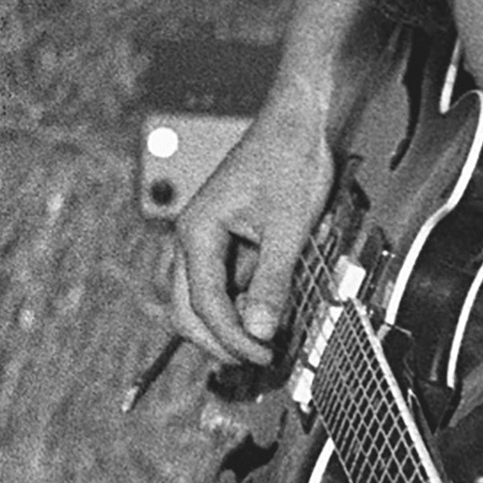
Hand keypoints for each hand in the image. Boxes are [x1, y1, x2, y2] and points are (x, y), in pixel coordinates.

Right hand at [170, 110, 332, 368]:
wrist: (295, 123)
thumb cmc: (288, 162)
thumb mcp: (287, 229)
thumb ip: (271, 283)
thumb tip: (258, 332)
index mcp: (197, 232)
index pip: (203, 305)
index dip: (231, 339)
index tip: (263, 356)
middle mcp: (191, 238)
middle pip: (186, 310)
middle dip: (217, 341)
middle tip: (256, 360)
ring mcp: (205, 240)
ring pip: (200, 300)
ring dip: (226, 326)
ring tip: (263, 342)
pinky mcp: (224, 240)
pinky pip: (222, 284)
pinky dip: (239, 305)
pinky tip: (267, 314)